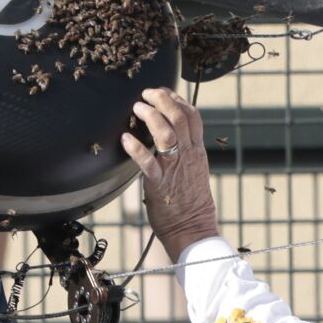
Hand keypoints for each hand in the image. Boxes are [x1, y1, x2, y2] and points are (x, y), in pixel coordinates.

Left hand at [122, 88, 219, 260]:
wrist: (193, 230)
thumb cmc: (190, 203)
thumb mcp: (194, 171)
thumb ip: (185, 152)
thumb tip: (173, 137)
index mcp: (197, 151)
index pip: (193, 115)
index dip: (177, 99)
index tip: (163, 92)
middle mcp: (188, 155)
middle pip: (180, 116)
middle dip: (162, 99)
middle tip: (146, 94)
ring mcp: (175, 169)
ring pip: (167, 132)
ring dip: (150, 116)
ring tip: (137, 109)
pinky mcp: (160, 184)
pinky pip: (147, 162)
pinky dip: (136, 148)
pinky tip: (125, 139)